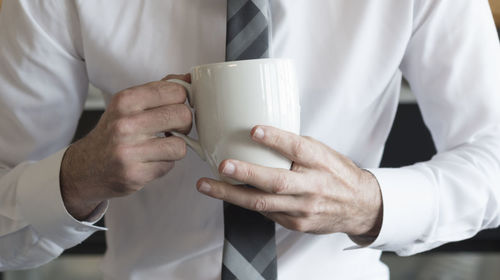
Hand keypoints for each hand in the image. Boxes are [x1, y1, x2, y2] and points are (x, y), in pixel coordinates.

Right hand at [60, 74, 191, 219]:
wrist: (85, 167)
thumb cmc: (113, 133)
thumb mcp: (128, 104)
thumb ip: (158, 90)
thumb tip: (188, 78)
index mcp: (125, 100)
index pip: (175, 91)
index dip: (182, 101)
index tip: (177, 107)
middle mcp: (125, 124)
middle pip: (182, 116)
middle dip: (184, 124)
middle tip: (173, 129)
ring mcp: (129, 151)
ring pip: (180, 146)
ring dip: (175, 147)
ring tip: (162, 146)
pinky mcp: (135, 175)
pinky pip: (169, 165)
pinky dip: (165, 163)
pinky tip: (151, 160)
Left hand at [196, 125, 382, 242]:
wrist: (359, 206)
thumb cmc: (337, 173)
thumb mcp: (323, 152)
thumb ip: (296, 146)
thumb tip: (260, 134)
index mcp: (320, 162)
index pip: (298, 148)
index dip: (276, 139)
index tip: (254, 130)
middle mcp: (312, 186)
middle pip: (276, 182)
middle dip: (246, 173)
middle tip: (223, 165)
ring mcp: (303, 208)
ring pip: (263, 204)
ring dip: (231, 194)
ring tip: (206, 185)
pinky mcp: (296, 223)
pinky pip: (266, 213)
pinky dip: (246, 202)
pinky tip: (229, 194)